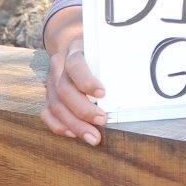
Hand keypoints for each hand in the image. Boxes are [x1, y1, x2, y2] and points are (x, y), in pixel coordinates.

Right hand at [40, 7, 106, 145]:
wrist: (75, 48)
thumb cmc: (98, 53)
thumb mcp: (105, 51)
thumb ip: (116, 63)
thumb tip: (139, 80)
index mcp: (74, 51)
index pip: (75, 65)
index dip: (86, 81)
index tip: (102, 94)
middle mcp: (59, 66)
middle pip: (64, 90)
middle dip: (83, 110)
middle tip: (102, 121)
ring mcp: (51, 82)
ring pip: (55, 105)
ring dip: (74, 124)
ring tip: (92, 137)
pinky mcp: (49, 96)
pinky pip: (47, 113)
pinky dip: (58, 126)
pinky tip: (73, 134)